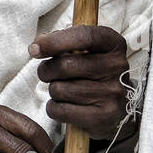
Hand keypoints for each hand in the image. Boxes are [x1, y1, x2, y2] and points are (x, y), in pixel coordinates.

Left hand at [31, 26, 131, 140]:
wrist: (117, 108)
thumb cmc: (93, 74)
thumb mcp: (87, 51)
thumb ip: (63, 42)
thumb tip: (37, 46)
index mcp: (114, 44)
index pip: (84, 36)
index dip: (55, 41)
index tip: (34, 48)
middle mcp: (118, 66)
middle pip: (65, 65)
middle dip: (46, 70)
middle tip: (47, 74)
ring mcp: (113, 92)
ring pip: (60, 89)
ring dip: (53, 91)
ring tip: (63, 91)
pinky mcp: (105, 116)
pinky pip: (61, 110)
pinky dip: (54, 109)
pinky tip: (64, 106)